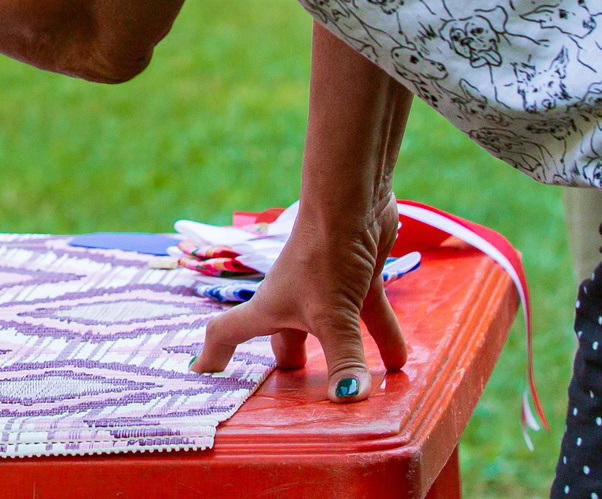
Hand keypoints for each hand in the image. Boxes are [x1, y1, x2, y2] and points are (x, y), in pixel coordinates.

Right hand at [192, 201, 406, 400]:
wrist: (352, 199)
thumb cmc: (325, 254)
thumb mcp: (333, 316)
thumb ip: (342, 360)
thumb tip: (349, 402)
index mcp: (270, 306)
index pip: (228, 332)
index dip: (213, 355)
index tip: (202, 376)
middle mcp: (293, 299)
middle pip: (283, 338)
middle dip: (286, 365)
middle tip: (291, 397)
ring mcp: (326, 288)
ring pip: (330, 331)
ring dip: (341, 357)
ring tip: (353, 390)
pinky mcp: (356, 278)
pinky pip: (368, 316)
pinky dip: (383, 338)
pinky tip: (399, 362)